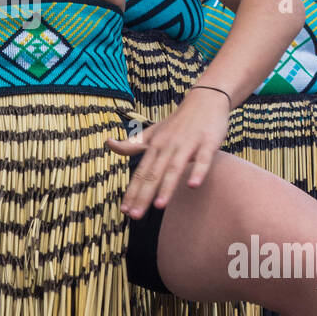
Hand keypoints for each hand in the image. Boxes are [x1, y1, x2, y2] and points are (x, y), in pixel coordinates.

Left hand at [106, 86, 231, 217]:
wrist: (205, 100)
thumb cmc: (178, 122)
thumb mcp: (153, 132)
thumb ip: (133, 143)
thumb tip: (109, 144)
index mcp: (155, 146)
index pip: (140, 172)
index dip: (132, 191)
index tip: (124, 210)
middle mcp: (168, 145)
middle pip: (154, 173)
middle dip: (144, 195)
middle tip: (135, 216)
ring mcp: (188, 144)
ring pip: (175, 167)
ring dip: (167, 186)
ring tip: (159, 206)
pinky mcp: (207, 142)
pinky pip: (204, 159)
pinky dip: (199, 171)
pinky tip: (193, 185)